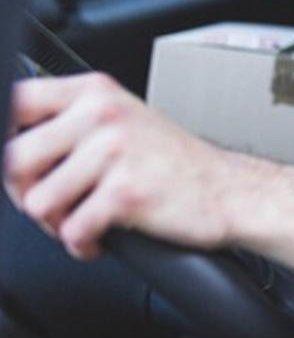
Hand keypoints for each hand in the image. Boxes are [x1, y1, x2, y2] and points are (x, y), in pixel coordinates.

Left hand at [4, 72, 237, 258]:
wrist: (227, 189)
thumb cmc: (170, 162)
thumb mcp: (118, 122)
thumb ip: (66, 125)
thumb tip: (9, 155)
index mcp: (95, 92)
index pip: (17, 102)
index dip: (6, 140)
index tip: (21, 167)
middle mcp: (103, 113)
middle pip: (13, 160)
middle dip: (25, 194)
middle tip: (54, 203)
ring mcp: (116, 150)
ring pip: (38, 203)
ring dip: (57, 223)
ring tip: (84, 218)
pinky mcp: (127, 191)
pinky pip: (72, 231)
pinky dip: (83, 245)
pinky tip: (103, 235)